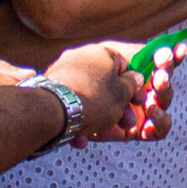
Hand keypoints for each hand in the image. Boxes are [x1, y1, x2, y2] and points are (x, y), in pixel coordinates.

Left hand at [42, 42, 161, 144]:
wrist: (52, 111)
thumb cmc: (93, 100)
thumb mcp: (122, 94)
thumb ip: (132, 85)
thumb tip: (135, 78)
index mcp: (101, 52)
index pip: (124, 64)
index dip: (133, 84)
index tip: (136, 100)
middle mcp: (80, 57)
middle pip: (105, 82)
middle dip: (116, 104)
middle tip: (124, 121)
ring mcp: (63, 72)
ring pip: (88, 95)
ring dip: (98, 115)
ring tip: (101, 131)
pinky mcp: (49, 89)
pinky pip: (70, 103)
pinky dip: (76, 118)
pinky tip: (79, 135)